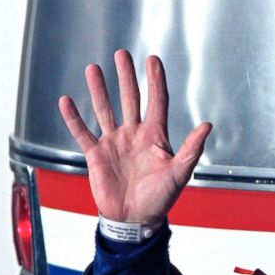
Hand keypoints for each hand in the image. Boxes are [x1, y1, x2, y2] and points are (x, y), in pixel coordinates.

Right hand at [58, 50, 211, 224]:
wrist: (136, 219)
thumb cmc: (161, 199)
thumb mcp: (180, 173)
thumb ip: (192, 149)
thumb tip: (208, 125)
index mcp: (155, 137)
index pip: (157, 102)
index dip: (155, 81)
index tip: (153, 60)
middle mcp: (134, 135)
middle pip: (130, 99)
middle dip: (126, 77)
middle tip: (122, 54)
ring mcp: (114, 143)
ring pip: (105, 109)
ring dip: (99, 90)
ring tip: (93, 69)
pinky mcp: (96, 154)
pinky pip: (82, 132)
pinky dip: (74, 118)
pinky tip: (66, 101)